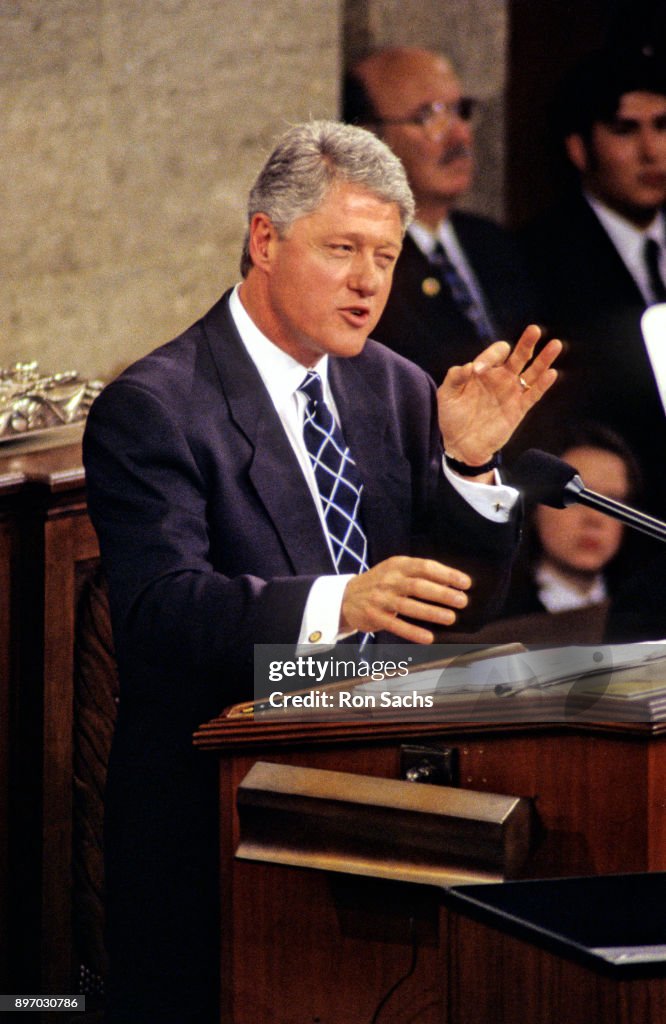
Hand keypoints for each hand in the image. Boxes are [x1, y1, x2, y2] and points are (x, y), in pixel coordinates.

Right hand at [340, 556, 471, 643]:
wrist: (346, 597)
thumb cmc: (381, 583)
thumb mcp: (396, 570)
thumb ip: (419, 574)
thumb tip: (452, 583)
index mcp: (398, 565)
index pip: (425, 566)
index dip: (447, 574)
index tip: (465, 583)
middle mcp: (389, 580)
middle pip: (418, 586)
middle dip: (442, 593)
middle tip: (462, 601)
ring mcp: (380, 599)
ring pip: (408, 606)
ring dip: (431, 612)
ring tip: (451, 618)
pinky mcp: (374, 616)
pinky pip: (396, 625)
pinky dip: (413, 632)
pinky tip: (429, 638)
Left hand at [438, 325, 561, 466]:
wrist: (460, 444)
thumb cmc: (452, 416)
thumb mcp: (446, 395)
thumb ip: (455, 378)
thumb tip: (469, 366)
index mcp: (483, 371)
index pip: (494, 354)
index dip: (489, 357)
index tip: (477, 371)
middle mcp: (501, 378)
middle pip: (518, 356)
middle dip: (526, 344)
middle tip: (534, 330)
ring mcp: (511, 393)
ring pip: (532, 372)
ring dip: (543, 360)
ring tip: (555, 345)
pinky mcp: (519, 409)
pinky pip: (533, 394)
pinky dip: (543, 385)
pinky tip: (551, 373)